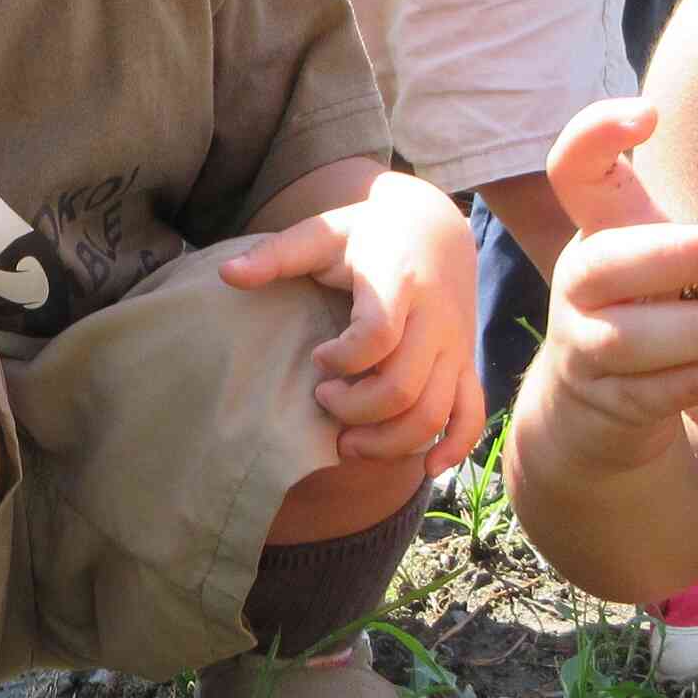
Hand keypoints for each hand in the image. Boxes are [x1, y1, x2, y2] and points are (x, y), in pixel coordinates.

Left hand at [221, 171, 484, 468]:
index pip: (377, 336)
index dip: (341, 359)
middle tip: (322, 399)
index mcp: (399, 282)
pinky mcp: (466, 363)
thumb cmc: (367, 235)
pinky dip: (453, 447)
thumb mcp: (323, 233)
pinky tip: (426, 468)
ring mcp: (456, 345)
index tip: (317, 357)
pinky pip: (471, 414)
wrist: (435, 228)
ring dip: (389, 441)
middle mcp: (436, 318)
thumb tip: (226, 275)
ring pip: (434, 412)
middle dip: (355, 409)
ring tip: (348, 442)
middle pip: (402, 387)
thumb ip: (276, 255)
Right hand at [528, 99, 697, 477]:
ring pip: (627, 337)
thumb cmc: (654, 309)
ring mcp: (583, 344)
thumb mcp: (663, 259)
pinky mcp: (605, 400)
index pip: (573, 169)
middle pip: (606, 261)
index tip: (650, 114)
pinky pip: (645, 393)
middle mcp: (579, 283)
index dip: (597, 133)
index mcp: (598, 232)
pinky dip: (689, 384)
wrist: (597, 405)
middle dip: (676, 254)